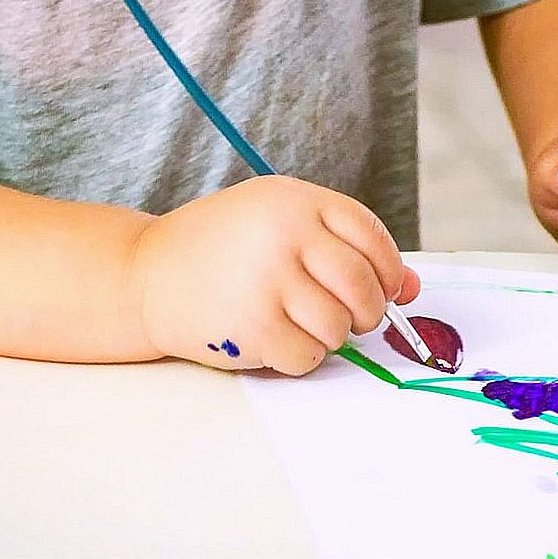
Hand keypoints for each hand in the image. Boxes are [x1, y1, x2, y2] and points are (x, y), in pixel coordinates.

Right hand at [129, 176, 420, 374]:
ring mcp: (268, 283)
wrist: (145, 275)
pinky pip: (308, 357)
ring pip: (339, 327)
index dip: (388, 269)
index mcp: (293, 201)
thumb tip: (412, 288)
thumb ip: (340, 245)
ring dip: (329, 335)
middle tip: (351, 317)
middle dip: (368, 311)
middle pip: (363, 285)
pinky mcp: (254, 328)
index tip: (388, 289)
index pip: (370, 236)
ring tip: (298, 323)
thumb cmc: (219, 249)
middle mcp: (283, 236)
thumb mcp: (276, 222)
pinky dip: (300, 357)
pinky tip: (273, 339)